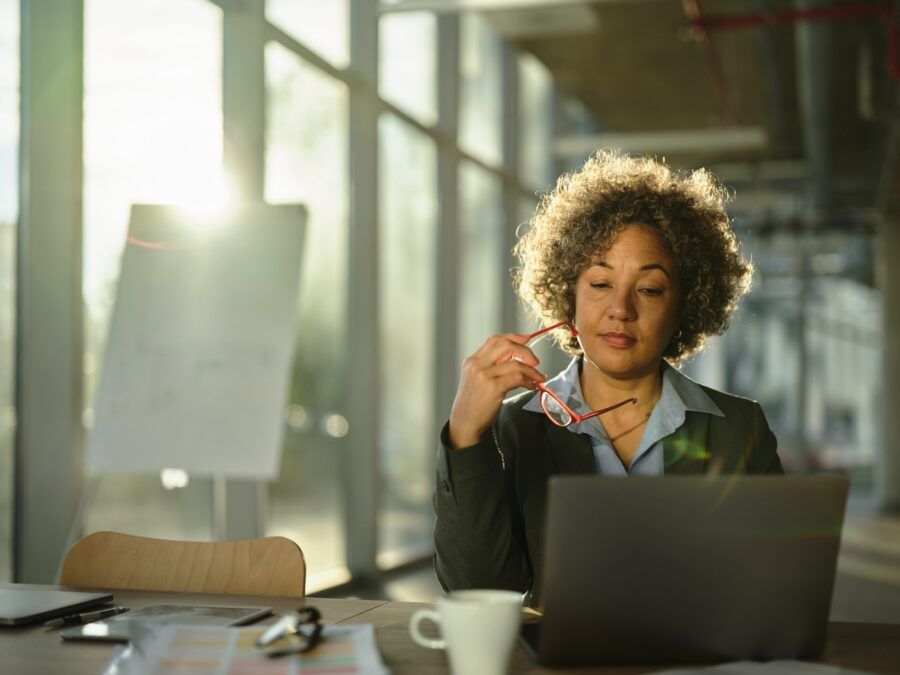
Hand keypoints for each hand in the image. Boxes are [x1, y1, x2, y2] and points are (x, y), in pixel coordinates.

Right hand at [448, 333, 546, 448]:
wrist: (465, 423)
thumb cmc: (474, 403)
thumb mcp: (477, 379)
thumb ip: (491, 366)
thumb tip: (517, 357)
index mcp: (472, 361)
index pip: (495, 340)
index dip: (514, 338)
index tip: (527, 340)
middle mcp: (477, 365)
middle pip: (506, 345)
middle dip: (525, 351)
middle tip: (535, 362)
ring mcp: (484, 376)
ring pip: (516, 363)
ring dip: (532, 370)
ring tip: (538, 378)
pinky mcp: (493, 388)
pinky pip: (518, 378)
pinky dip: (529, 380)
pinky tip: (532, 386)